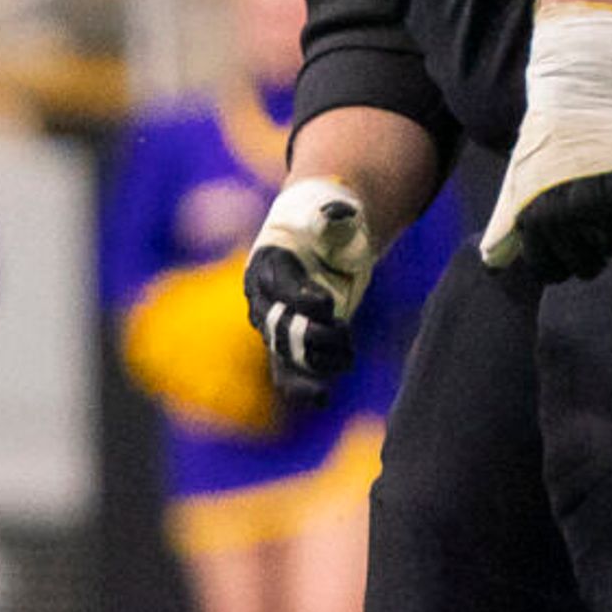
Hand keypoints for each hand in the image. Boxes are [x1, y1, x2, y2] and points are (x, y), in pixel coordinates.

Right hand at [243, 177, 377, 405]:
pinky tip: (321, 398)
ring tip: (346, 354)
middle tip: (341, 330)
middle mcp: (266, 300)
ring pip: (284, 357)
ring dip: (317, 361)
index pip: (279, 285)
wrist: (319, 243)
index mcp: (268, 264)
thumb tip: (337, 213)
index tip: (325, 303)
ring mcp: (278, 326)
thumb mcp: (332, 215)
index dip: (298, 297)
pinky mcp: (294, 345)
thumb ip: (333, 217)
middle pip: (279, 327)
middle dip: (311, 334)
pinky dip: (304, 387)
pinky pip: (290, 373)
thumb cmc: (324, 225)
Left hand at [481, 3, 611, 279]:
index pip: (549, 269)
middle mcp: (559, 215)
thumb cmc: (549, 137)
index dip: (564, 262)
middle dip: (592, 255)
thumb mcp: (520, 179)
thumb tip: (490, 262)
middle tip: (596, 227)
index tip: (573, 242)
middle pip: (584, 267)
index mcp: (530, 216)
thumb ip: (508, 223)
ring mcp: (593, 204)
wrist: (583, 89)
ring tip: (611, 212)